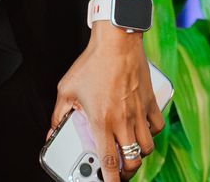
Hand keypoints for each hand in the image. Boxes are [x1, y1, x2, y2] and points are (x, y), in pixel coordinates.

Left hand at [44, 29, 162, 174]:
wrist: (116, 41)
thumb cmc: (92, 63)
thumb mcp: (66, 90)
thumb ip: (59, 115)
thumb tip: (52, 132)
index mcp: (101, 122)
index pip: (109, 162)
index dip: (109, 180)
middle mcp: (123, 121)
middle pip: (131, 161)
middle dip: (126, 172)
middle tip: (118, 171)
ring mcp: (139, 112)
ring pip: (146, 147)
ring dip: (138, 154)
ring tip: (129, 152)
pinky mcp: (151, 102)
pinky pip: (157, 127)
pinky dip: (151, 133)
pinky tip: (142, 129)